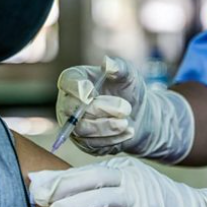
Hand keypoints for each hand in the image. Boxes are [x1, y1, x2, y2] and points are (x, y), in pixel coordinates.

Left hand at [30, 158, 206, 206]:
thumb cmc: (152, 201)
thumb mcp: (127, 186)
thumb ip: (98, 187)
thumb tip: (60, 189)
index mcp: (117, 167)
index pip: (80, 171)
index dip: (54, 178)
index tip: (32, 184)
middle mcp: (125, 177)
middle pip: (84, 180)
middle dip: (56, 190)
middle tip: (33, 200)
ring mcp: (135, 196)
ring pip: (95, 200)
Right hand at [56, 57, 194, 163]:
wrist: (139, 116)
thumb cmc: (128, 90)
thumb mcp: (128, 75)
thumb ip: (118, 67)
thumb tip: (107, 62)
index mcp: (75, 80)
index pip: (67, 82)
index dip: (77, 88)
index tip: (92, 91)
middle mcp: (68, 103)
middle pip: (73, 109)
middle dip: (100, 109)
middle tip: (126, 108)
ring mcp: (73, 125)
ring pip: (82, 129)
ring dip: (106, 126)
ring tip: (127, 122)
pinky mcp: (83, 143)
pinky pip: (92, 144)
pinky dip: (112, 139)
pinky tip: (128, 131)